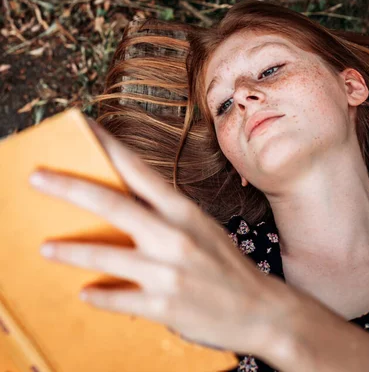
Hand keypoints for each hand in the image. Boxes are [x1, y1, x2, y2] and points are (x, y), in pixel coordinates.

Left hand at [28, 115, 291, 355]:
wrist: (261, 310)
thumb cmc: (228, 267)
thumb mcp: (203, 230)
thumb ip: (165, 218)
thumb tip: (122, 208)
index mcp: (185, 212)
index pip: (140, 171)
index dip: (109, 147)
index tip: (83, 128)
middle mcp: (175, 237)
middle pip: (113, 206)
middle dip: (70, 187)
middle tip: (38, 176)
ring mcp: (169, 273)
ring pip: (105, 256)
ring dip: (70, 252)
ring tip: (46, 248)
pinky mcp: (165, 306)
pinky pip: (117, 300)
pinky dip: (98, 296)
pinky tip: (86, 293)